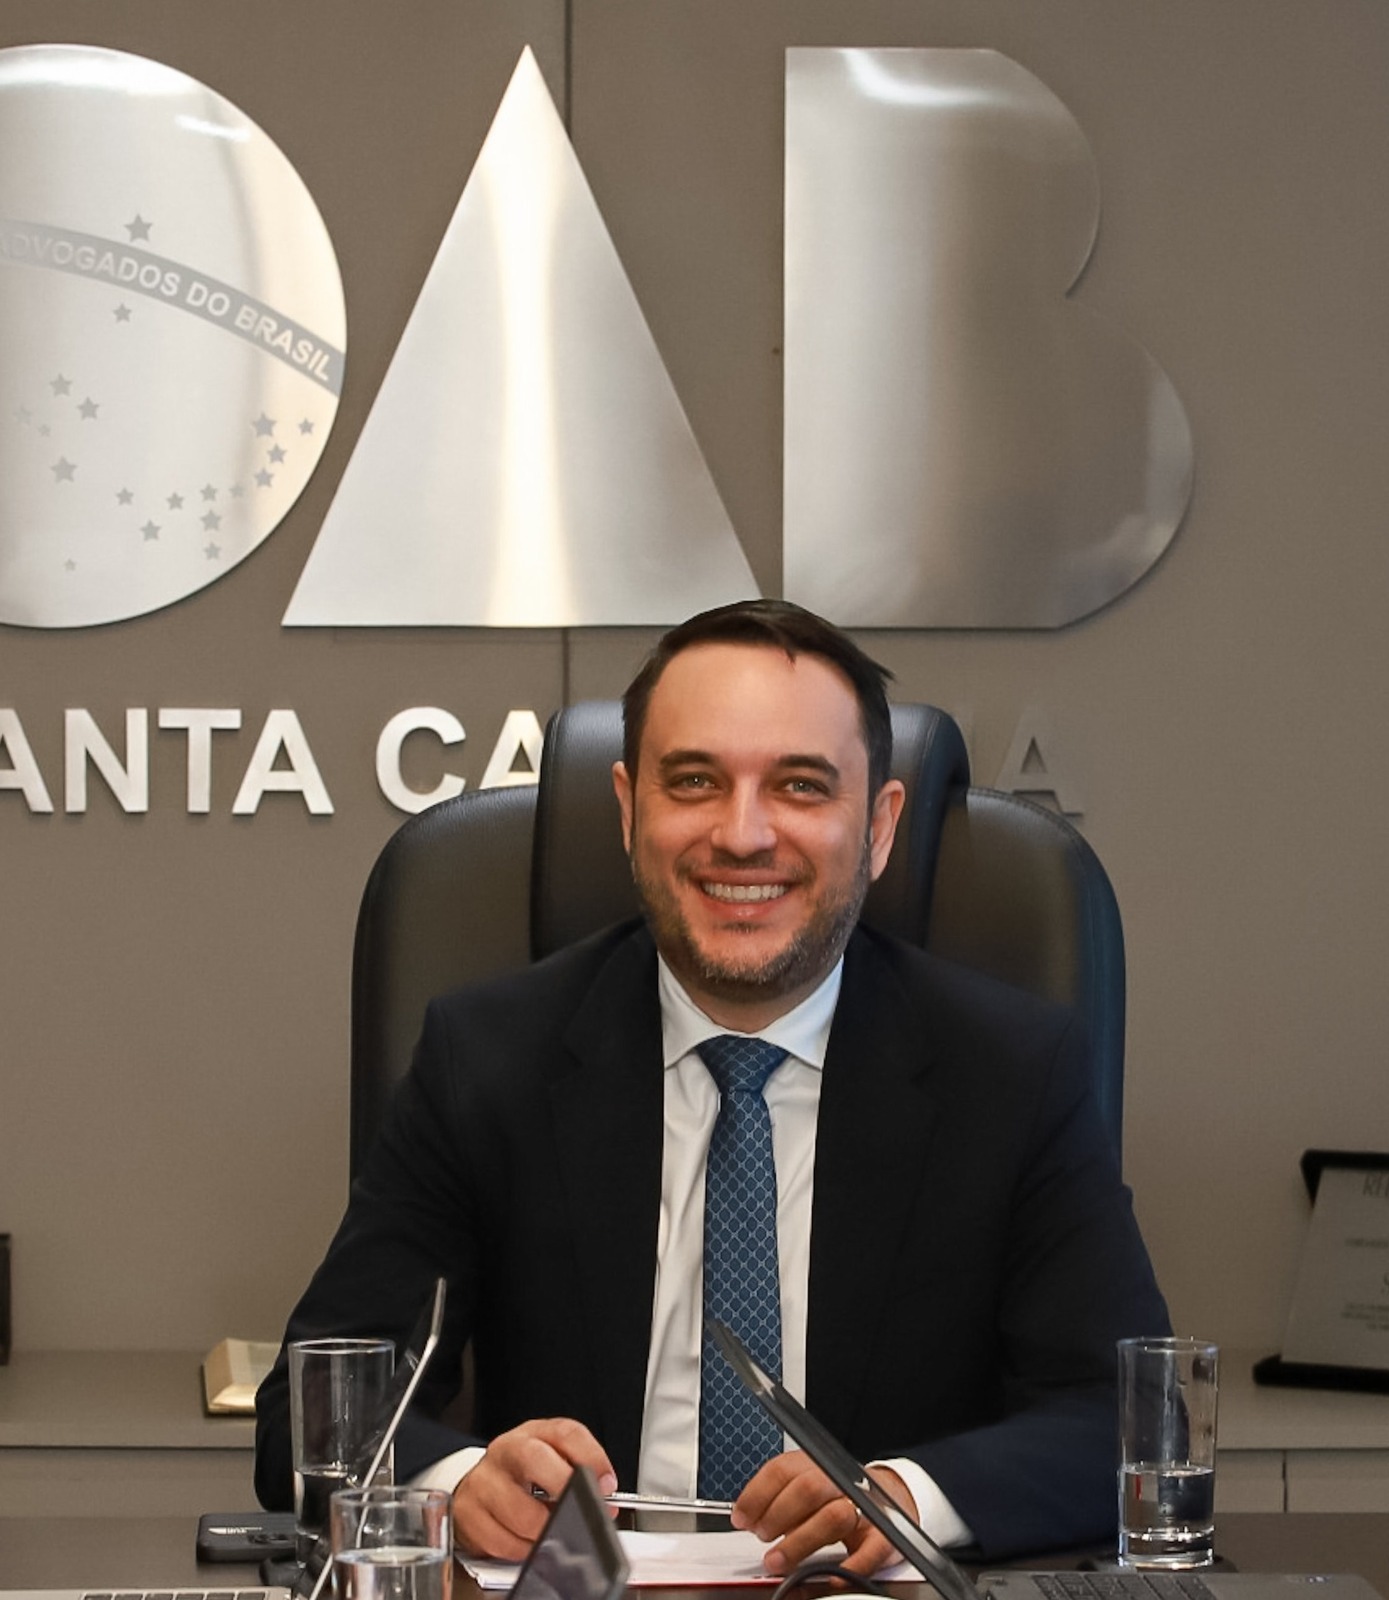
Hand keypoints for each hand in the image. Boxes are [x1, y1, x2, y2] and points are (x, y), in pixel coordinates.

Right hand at [450, 1417, 616, 1559]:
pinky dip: (522, 1549)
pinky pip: (501, 1541)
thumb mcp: (553, 1459)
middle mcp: (506, 1450)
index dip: (591, 1458)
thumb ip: (580, 1470)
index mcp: (534, 1433)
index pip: (566, 1433)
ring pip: (519, 1511)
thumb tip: (604, 1497)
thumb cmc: (524, 1473)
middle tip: (580, 1509)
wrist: (481, 1484)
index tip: (607, 1485)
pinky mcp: (467, 1513)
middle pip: (533, 1459)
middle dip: (563, 1487)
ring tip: (553, 1531)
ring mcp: (482, 1480)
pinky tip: (527, 1541)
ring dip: (544, 1531)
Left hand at [732, 1452, 915, 1578]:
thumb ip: (781, 1501)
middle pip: (808, 1488)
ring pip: (834, 1517)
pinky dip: (848, 1567)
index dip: (758, 1494)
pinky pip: (869, 1552)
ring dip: (800, 1541)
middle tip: (761, 1536)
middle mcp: (841, 1482)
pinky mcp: (885, 1537)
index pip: (783, 1469)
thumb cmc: (841, 1497)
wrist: (893, 1499)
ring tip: (777, 1561)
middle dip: (778, 1513)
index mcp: (818, 1465)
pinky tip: (829, 1578)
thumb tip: (748, 1521)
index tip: (741, 1518)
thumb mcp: (810, 1488)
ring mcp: (866, 1508)